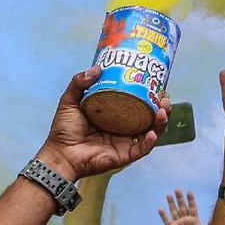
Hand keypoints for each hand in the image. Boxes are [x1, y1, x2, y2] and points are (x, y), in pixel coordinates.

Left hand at [35, 64, 165, 181]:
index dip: (149, 94)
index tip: (156, 83)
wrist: (60, 154)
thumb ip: (79, 83)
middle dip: (161, 106)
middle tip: (164, 96)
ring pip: (150, 131)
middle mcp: (122, 128)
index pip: (136, 102)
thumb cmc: (63, 130)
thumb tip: (97, 68)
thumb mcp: (70, 101)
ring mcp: (124, 142)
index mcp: (113, 115)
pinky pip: (142, 149)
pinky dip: (150, 141)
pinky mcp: (124, 156)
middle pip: (148, 116)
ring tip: (162, 110)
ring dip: (160, 122)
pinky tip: (153, 132)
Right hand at [157, 190, 205, 224]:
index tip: (189, 192)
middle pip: (182, 207)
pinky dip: (164, 216)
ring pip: (174, 212)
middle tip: (177, 189)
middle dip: (180, 198)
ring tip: (169, 195)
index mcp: (194, 220)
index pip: (192, 208)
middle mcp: (186, 220)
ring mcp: (178, 224)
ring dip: (171, 203)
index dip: (190, 200)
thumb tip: (213, 218)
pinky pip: (167, 221)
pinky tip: (161, 209)